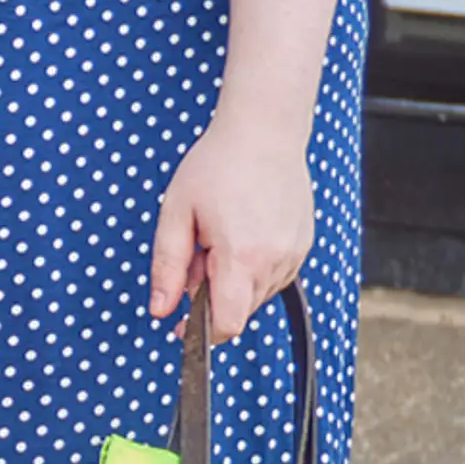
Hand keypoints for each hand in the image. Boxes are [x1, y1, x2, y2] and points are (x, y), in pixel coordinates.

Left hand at [149, 117, 313, 345]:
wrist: (263, 131)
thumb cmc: (218, 164)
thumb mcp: (177, 213)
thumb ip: (167, 267)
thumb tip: (160, 310)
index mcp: (241, 256)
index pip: (227, 324)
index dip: (202, 332)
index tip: (182, 324)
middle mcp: (275, 261)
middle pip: (240, 312)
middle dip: (213, 297)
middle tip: (198, 253)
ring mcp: (294, 255)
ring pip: (258, 295)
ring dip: (234, 282)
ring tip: (221, 236)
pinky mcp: (303, 246)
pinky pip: (275, 276)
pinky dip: (254, 268)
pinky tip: (243, 232)